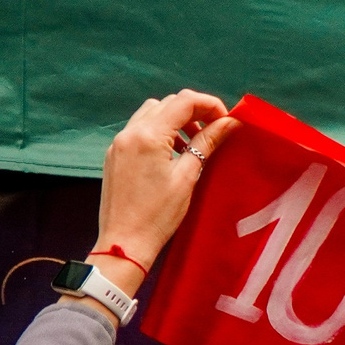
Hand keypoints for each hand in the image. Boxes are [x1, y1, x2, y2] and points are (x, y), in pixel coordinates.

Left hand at [86, 91, 234, 297]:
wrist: (124, 243)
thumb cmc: (159, 215)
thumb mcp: (188, 176)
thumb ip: (207, 143)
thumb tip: (229, 123)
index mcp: (148, 136)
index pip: (184, 101)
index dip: (210, 105)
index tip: (226, 121)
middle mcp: (129, 132)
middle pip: (167, 103)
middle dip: (194, 110)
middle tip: (214, 130)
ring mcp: (118, 143)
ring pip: (151, 113)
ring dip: (175, 120)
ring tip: (193, 143)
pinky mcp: (114, 154)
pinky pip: (139, 129)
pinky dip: (159, 131)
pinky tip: (172, 153)